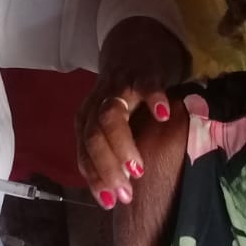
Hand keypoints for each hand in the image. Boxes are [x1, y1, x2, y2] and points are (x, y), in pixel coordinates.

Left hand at [77, 17, 188, 208]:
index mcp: (88, 119)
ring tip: (138, 168)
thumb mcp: (114, 123)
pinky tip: (161, 115)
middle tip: (127, 192)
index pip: (84, 152)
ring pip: (110, 115)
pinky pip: (145, 85)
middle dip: (106, 167)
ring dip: (121, 144)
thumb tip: (119, 194)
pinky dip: (152, 98)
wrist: (136, 43)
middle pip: (92, 136)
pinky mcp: (142, 72)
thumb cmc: (127, 95)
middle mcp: (97, 104)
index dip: (96, 178)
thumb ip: (113, 150)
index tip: (111, 202)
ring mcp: (118, 87)